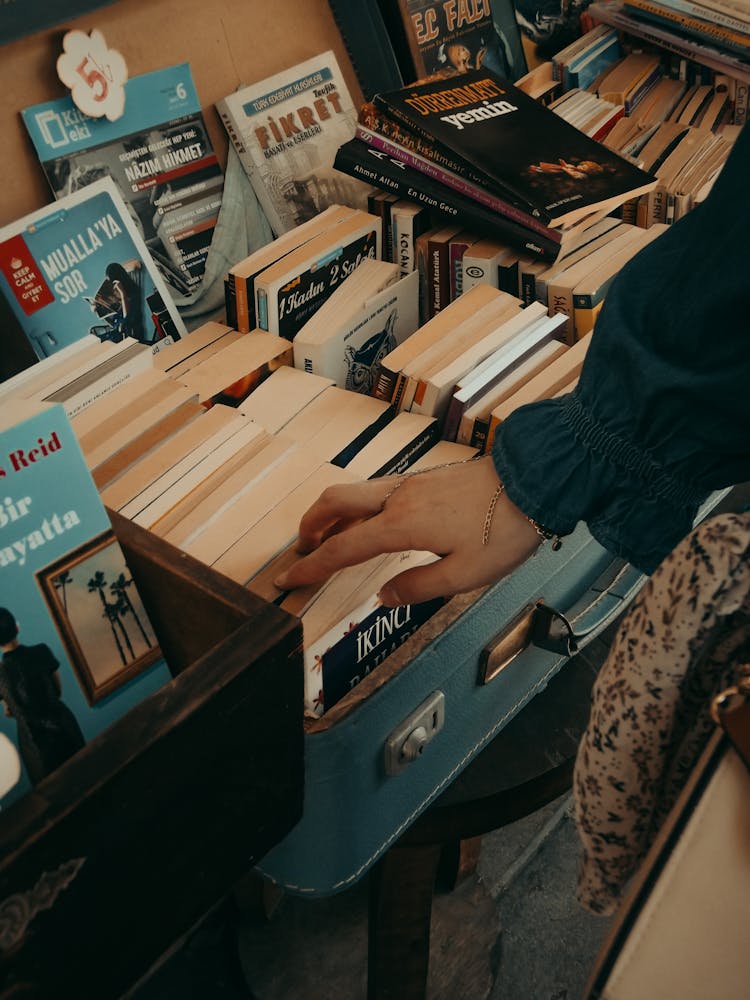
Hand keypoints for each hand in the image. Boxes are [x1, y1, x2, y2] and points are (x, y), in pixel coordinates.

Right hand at [274, 456, 541, 605]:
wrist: (535, 483)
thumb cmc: (505, 530)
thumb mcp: (465, 574)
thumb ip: (418, 586)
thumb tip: (383, 596)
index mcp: (401, 526)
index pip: (341, 549)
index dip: (310, 567)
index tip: (286, 579)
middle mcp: (398, 499)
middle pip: (334, 503)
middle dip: (310, 527)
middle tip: (301, 551)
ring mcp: (411, 484)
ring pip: (355, 493)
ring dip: (332, 515)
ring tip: (329, 538)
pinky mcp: (426, 478)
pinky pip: (377, 490)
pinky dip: (359, 507)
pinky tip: (372, 524)